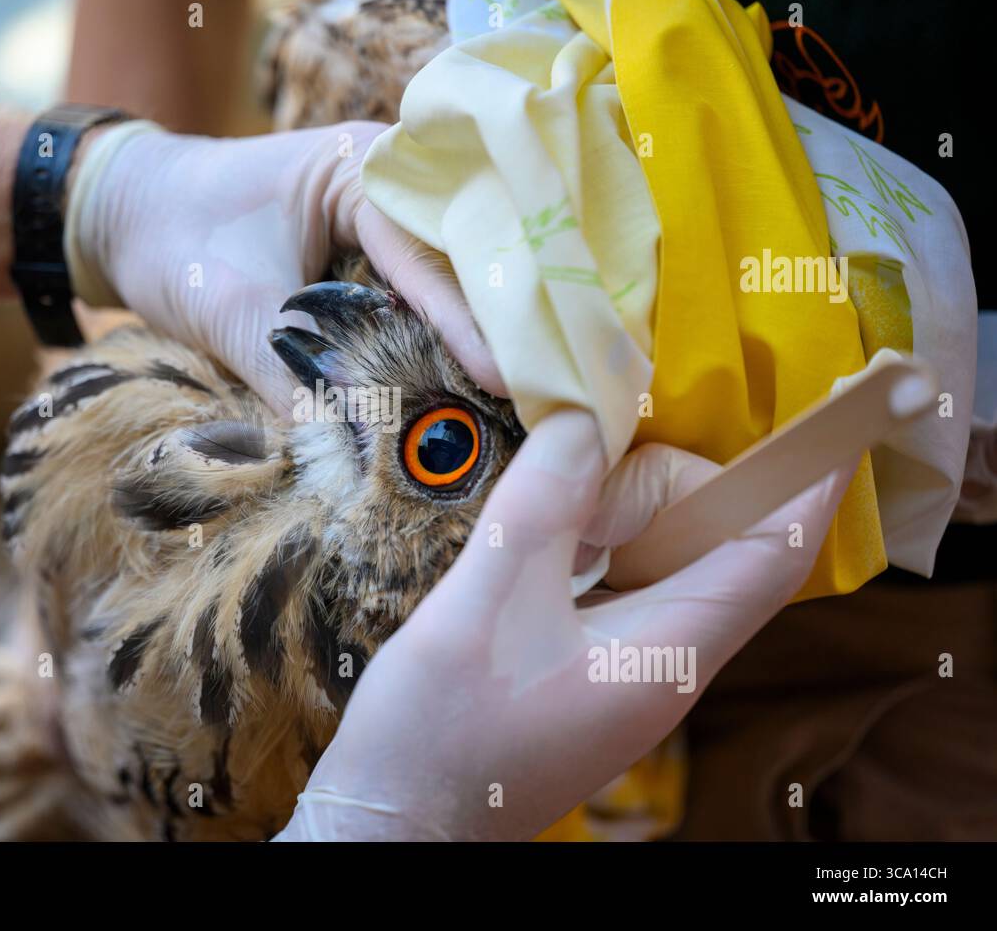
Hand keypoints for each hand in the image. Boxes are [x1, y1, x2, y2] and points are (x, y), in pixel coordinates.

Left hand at [72, 122, 505, 409]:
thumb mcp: (234, 314)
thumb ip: (294, 383)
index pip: (429, 250)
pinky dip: (443, 328)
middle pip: (462, 254)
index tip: (503, 378)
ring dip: (479, 324)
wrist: (125, 213)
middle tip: (543, 383)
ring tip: (527, 382)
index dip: (467, 319)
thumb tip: (348, 460)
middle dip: (497, 317)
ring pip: (451, 271)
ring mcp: (388, 208)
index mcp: (361, 166)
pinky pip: (423, 286)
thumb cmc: (173, 241)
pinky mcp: (375, 243)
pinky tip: (472, 375)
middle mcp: (391, 176)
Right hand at [275, 410, 856, 840]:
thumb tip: (584, 424)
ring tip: (552, 509)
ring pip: (668, 562)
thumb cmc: (439, 731)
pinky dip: (599, 543)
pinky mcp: (597, 671)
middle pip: (716, 543)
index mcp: (666, 653)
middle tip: (578, 472)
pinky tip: (547, 536)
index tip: (833, 413)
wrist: (397, 818)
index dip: (808, 479)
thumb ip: (540, 507)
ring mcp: (634, 671)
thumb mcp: (484, 603)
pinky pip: (627, 584)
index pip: (772, 554)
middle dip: (662, 486)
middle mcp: (669, 664)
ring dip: (624, 515)